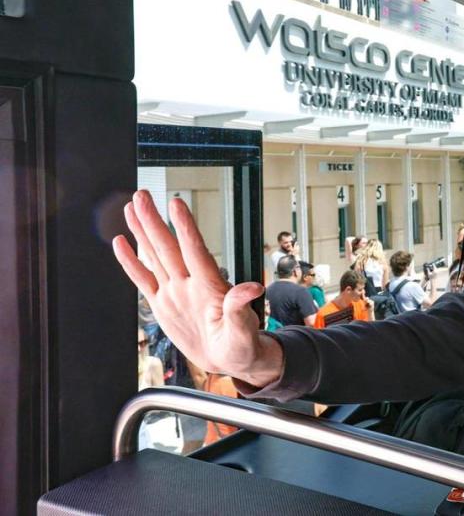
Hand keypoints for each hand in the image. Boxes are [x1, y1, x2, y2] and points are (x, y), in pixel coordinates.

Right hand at [113, 191, 282, 387]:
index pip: (194, 251)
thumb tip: (253, 287)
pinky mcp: (162, 304)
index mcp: (208, 287)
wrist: (230, 359)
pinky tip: (122, 242)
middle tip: (142, 194)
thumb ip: (241, 309)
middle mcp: (189, 284)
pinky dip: (131, 262)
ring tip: (132, 207)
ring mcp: (174, 292)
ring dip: (143, 232)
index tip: (176, 203)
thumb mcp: (243, 331)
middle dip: (154, 220)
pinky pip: (143, 280)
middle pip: (168, 247)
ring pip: (155, 256)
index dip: (185, 227)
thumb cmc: (242, 345)